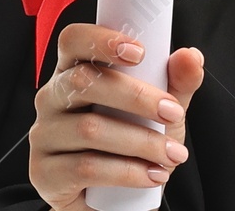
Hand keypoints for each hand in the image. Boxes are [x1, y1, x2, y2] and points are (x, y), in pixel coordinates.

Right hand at [29, 23, 203, 208]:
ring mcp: (43, 135)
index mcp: (75, 70)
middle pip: (84, 81)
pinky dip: (128, 172)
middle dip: (137, 97)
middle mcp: (52, 98)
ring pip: (89, 129)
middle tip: (173, 113)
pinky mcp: (44, 173)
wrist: (114, 199)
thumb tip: (190, 56)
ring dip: (141, 142)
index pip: (74, 40)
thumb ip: (178, 82)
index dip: (102, 40)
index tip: (139, 52)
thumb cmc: (132, 142)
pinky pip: (85, 168)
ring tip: (171, 154)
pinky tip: (152, 175)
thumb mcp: (161, 110)